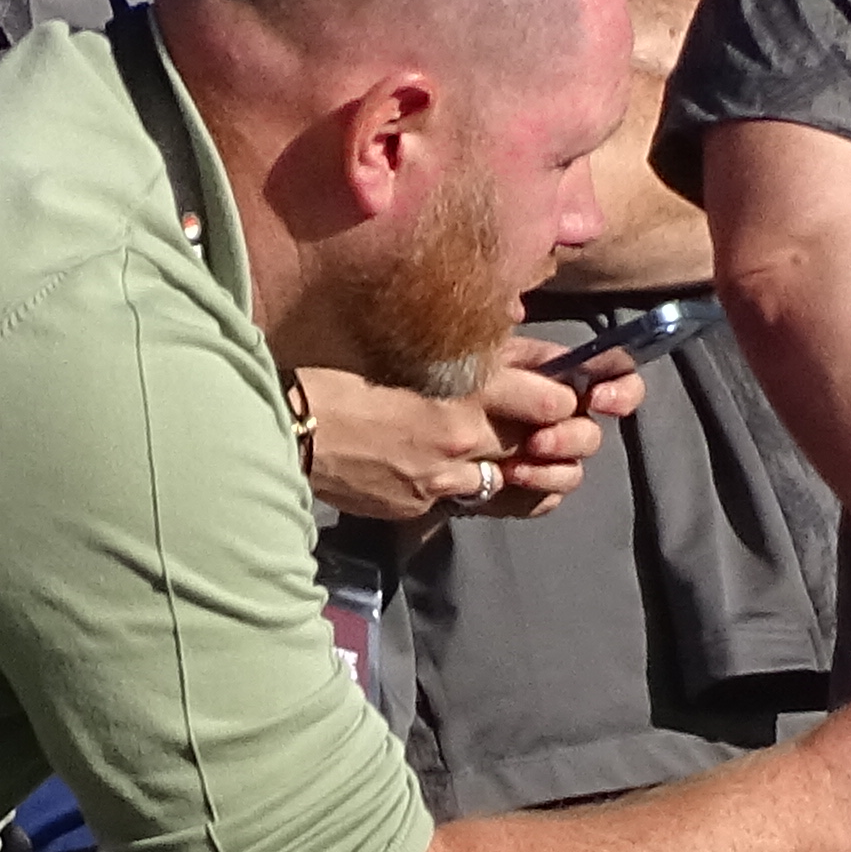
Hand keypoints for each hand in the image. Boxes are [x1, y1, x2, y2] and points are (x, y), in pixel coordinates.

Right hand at [294, 350, 619, 523]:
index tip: (565, 394)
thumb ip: (463, 357)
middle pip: (536, 445)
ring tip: (511, 455)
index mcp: (464, 391)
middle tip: (554, 429)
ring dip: (515, 468)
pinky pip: (464, 499)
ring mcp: (442, 481)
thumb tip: (510, 345)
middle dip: (552, 439)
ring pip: (506, 480)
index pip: (551, 401)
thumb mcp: (408, 354)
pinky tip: (461, 475)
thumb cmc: (337, 378)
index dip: (564, 399)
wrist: (285, 432)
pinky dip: (470, 487)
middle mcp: (464, 441)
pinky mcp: (418, 507)